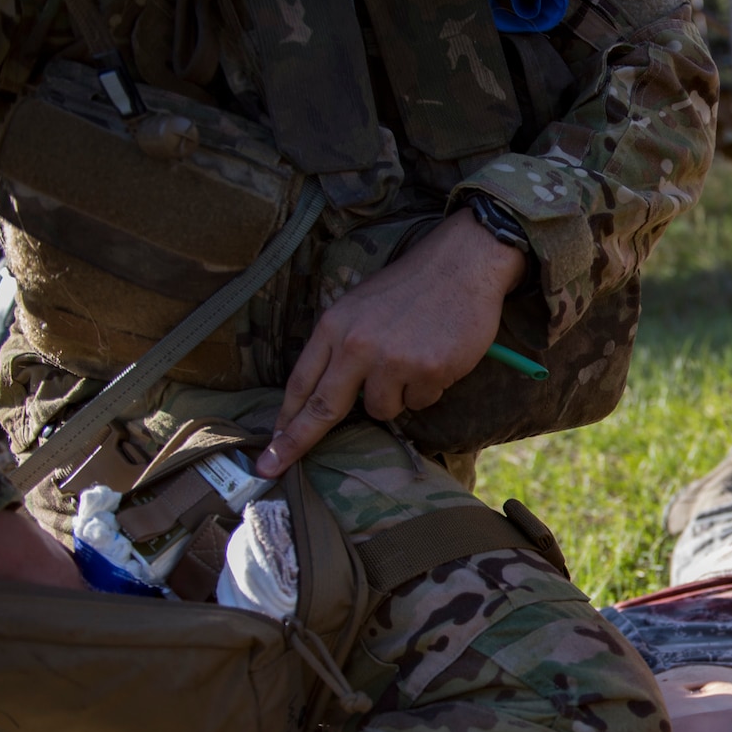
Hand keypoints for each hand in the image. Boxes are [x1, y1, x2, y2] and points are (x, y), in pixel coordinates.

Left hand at [258, 209, 525, 476]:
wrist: (462, 264)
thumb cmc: (410, 287)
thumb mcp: (360, 306)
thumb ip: (341, 346)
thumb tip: (328, 394)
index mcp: (335, 326)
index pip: (301, 383)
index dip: (285, 421)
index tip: (269, 450)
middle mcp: (357, 345)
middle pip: (323, 408)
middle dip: (297, 442)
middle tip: (273, 468)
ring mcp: (393, 360)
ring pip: (382, 410)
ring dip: (397, 396)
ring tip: (414, 361)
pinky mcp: (428, 371)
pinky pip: (421, 401)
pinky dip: (428, 387)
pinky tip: (437, 356)